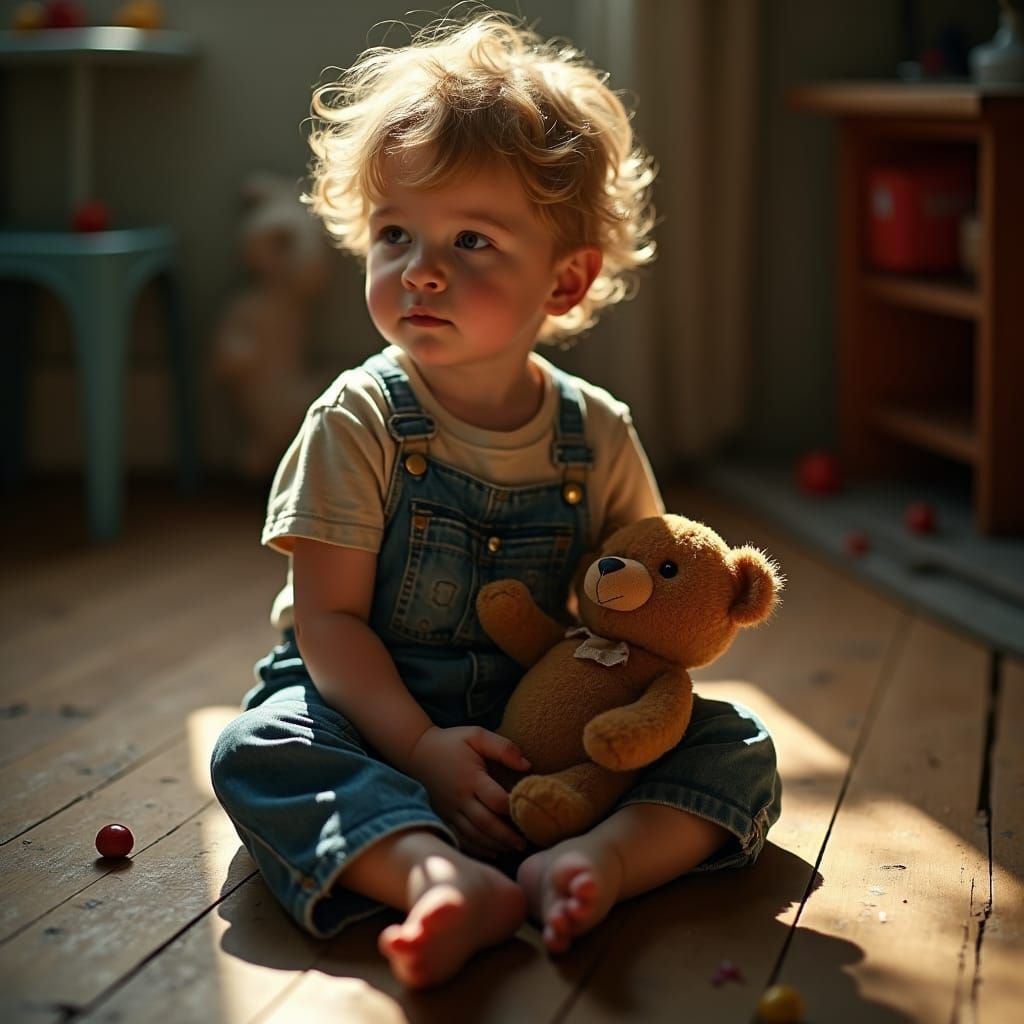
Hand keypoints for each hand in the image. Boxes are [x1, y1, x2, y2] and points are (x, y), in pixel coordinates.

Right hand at [407, 725, 530, 857]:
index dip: (513, 807)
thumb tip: (527, 766)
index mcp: (471, 778)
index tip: (528, 810)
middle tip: (525, 842)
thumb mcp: (477, 735)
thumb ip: (503, 748)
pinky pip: (461, 837)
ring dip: (495, 844)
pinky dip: (477, 848)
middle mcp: (460, 798)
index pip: (496, 800)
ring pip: (474, 835)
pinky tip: (492, 851)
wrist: (417, 751)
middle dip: (507, 835)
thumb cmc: (451, 742)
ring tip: (513, 848)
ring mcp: (450, 810)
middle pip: (486, 823)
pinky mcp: (444, 816)